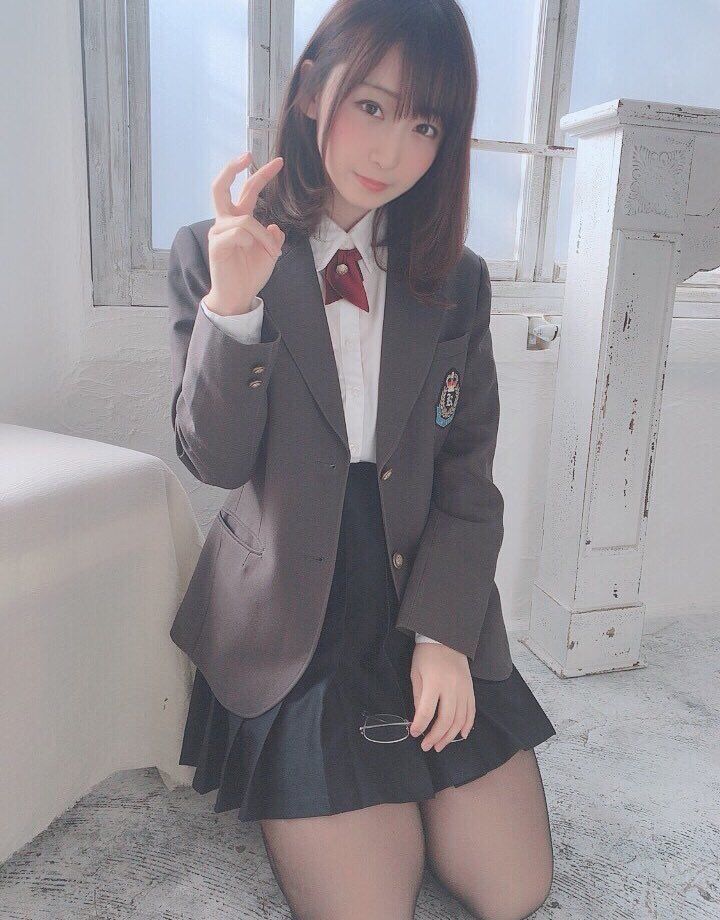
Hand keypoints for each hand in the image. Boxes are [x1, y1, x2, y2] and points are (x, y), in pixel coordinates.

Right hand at [206, 152, 285, 314]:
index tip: (278, 162)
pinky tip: (249, 251)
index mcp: (239, 220)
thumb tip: (274, 227)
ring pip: (245, 219)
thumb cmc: (250, 274)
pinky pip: (239, 233)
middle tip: (247, 155)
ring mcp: (218, 232)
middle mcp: (225, 222)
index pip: (247, 191)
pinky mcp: (216, 244)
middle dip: (232, 168)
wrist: (238, 296)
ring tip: (270, 253)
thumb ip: (272, 237)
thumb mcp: (270, 253)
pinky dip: (251, 241)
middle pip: (221, 187)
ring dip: (263, 236)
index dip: (261, 175)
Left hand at [409, 643, 474, 751]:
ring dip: (450, 736)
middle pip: (446, 720)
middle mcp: (451, 688)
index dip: (420, 726)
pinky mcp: (471, 689)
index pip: (427, 712)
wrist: (446, 638)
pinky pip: (471, 711)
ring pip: (460, 719)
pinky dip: (467, 725)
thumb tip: (420, 718)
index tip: (414, 734)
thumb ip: (418, 696)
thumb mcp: (416, 673)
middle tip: (427, 747)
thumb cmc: (426, 655)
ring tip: (440, 745)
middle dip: (436, 737)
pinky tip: (461, 735)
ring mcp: (464, 689)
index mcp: (434, 683)